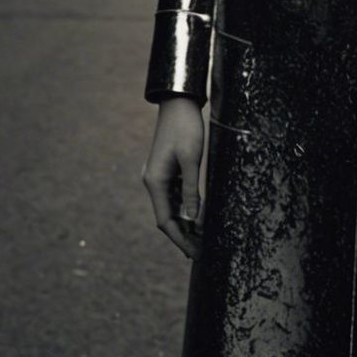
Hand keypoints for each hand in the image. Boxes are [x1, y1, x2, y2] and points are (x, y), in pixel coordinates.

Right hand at [142, 96, 205, 257]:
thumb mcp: (191, 159)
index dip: (180, 239)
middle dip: (183, 234)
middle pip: (167, 216)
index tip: (194, 254)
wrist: (178, 102)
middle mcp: (153, 181)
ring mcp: (159, 175)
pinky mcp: (167, 169)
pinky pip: (175, 195)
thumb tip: (193, 219)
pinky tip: (197, 215)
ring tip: (202, 238)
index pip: (165, 221)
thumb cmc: (186, 128)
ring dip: (185, 222)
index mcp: (155, 182)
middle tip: (201, 251)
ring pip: (171, 206)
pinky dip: (185, 207)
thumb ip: (191, 190)